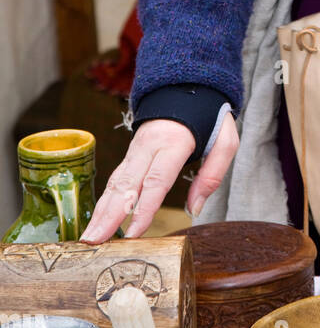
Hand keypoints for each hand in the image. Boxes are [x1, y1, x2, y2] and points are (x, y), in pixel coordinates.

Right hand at [80, 114, 238, 242]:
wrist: (189, 85)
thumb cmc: (209, 115)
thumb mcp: (225, 140)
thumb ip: (212, 174)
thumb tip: (195, 209)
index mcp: (174, 142)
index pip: (157, 181)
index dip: (144, 209)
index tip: (133, 234)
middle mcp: (149, 146)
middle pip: (127, 184)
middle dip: (108, 216)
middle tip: (92, 243)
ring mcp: (137, 148)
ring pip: (115, 182)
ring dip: (100, 211)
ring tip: (87, 238)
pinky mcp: (131, 153)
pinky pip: (116, 178)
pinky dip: (103, 200)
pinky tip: (95, 220)